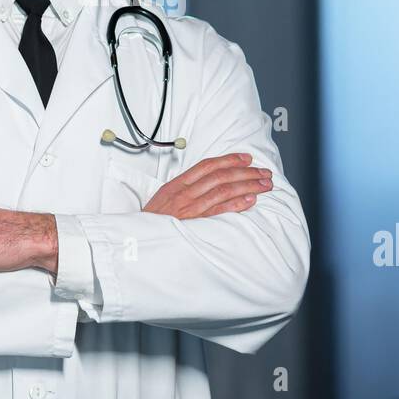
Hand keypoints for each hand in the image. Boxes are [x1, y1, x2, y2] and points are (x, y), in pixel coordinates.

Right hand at [143, 152, 271, 219]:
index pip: (207, 166)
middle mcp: (183, 193)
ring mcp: (188, 208)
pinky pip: (217, 211)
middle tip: (264, 172)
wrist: (133, 240)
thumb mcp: (163, 200)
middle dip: (245, 172)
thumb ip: (183, 191)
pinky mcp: (192, 224)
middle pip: (219, 176)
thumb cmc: (150, 222)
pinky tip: (250, 200)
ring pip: (222, 190)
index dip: (229, 160)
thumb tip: (206, 185)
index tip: (247, 158)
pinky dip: (235, 204)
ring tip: (264, 185)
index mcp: (176, 184)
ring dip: (247, 185)